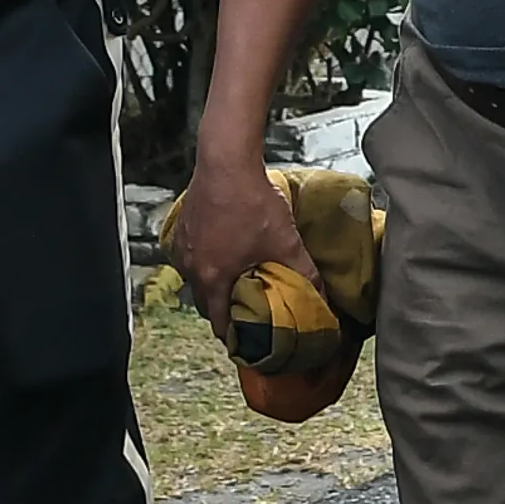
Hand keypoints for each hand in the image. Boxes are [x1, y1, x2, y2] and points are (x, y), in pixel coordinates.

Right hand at [170, 152, 321, 340]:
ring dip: (215, 285)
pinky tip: (225, 251)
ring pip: (197, 279)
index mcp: (213, 278)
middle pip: (206, 303)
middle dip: (225, 311)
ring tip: (238, 281)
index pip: (218, 323)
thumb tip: (322, 296)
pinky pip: (192, 257)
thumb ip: (304, 273)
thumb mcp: (286, 242)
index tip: (247, 341)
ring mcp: (183, 247)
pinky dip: (206, 261)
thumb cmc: (252, 202)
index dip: (234, 336)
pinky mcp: (181, 228)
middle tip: (246, 311)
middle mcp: (192, 267)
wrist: (226, 162)